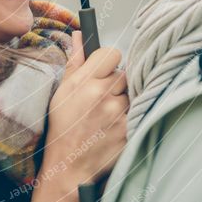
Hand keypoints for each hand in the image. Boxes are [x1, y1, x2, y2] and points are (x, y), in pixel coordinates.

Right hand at [42, 30, 128, 185]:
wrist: (70, 165)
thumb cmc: (64, 128)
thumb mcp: (63, 92)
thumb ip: (75, 62)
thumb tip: (79, 36)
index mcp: (85, 81)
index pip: (112, 53)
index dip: (109, 62)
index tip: (105, 71)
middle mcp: (103, 94)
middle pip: (125, 73)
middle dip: (117, 83)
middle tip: (104, 98)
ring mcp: (119, 113)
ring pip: (133, 93)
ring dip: (125, 101)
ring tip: (109, 114)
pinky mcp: (130, 130)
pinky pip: (138, 112)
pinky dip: (131, 117)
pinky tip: (116, 126)